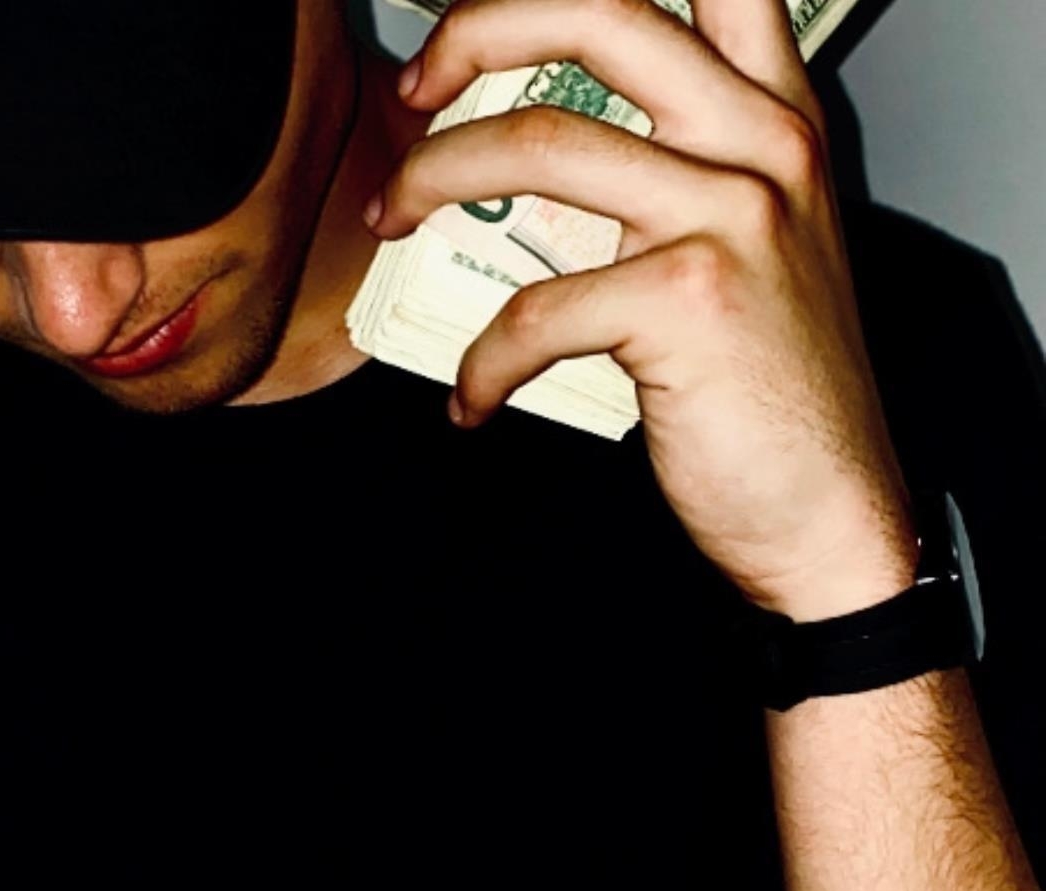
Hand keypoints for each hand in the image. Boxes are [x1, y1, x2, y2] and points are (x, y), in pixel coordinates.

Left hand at [367, 0, 921, 618]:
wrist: (829, 511)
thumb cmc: (777, 398)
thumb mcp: (752, 254)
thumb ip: (678, 182)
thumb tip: (538, 163)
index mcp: (777, 122)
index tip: (490, 18)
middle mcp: (763, 146)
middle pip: (600, 14)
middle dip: (474, 32)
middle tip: (412, 94)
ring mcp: (732, 217)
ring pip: (542, 148)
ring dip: (434, 182)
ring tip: (392, 226)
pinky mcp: (689, 302)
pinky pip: (537, 307)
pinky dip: (481, 359)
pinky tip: (473, 398)